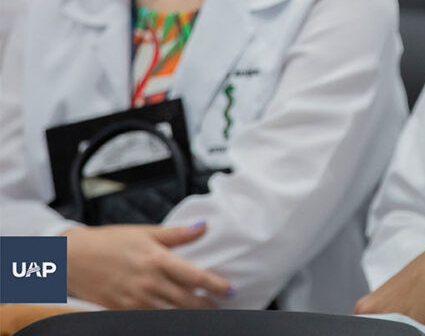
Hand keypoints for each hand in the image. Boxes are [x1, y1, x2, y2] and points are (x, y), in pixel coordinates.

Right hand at [63, 223, 233, 308]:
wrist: (71, 258)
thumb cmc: (109, 241)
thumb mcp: (144, 233)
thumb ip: (176, 234)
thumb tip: (203, 227)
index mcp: (157, 260)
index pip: (195, 276)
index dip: (215, 285)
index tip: (230, 290)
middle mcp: (148, 282)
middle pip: (186, 300)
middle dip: (207, 305)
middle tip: (221, 306)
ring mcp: (134, 299)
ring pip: (169, 313)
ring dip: (189, 315)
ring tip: (204, 315)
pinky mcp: (120, 310)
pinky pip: (147, 319)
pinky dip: (164, 320)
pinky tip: (174, 319)